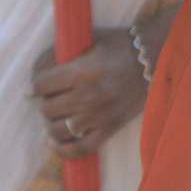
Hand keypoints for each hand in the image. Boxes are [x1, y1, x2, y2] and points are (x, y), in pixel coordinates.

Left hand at [34, 32, 148, 156]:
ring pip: (58, 130)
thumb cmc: (119, 45)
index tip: (40, 82)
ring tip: (57, 114)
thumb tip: (35, 77)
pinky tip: (55, 141)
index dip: (36, 83)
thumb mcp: (89, 41)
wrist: (155, 58)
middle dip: (45, 101)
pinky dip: (63, 150)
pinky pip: (80, 149)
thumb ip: (61, 55)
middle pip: (47, 108)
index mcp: (81, 71)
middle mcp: (88, 96)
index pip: (41, 85)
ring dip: (51, 122)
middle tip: (52, 95)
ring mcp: (99, 116)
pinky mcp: (110, 128)